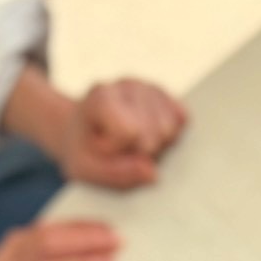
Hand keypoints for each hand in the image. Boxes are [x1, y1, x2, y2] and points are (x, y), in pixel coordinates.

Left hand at [59, 80, 188, 188]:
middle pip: (156, 132)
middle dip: (142, 152)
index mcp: (101, 97)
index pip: (130, 132)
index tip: (102, 149)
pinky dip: (169, 137)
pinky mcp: (164, 94)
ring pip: (171, 128)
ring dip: (155, 146)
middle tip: (120, 150)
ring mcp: (147, 86)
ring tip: (132, 143)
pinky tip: (149, 136)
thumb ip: (117, 174)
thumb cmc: (82, 150)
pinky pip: (182, 119)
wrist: (78, 129)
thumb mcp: (85, 169)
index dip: (119, 151)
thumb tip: (153, 173)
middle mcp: (127, 85)